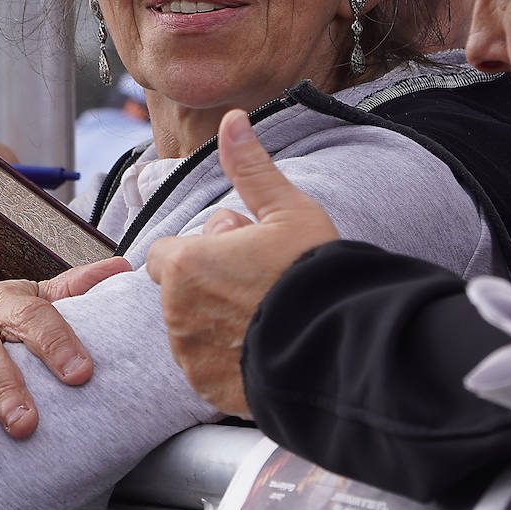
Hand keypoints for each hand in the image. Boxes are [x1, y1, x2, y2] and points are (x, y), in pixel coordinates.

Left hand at [146, 109, 339, 416]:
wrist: (341, 345)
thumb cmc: (314, 276)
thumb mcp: (288, 211)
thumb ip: (250, 168)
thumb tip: (231, 121)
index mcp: (186, 265)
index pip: (169, 252)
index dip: (205, 250)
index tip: (237, 254)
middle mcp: (178, 312)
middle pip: (181, 289)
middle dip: (209, 284)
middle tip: (258, 283)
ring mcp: (191, 354)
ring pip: (191, 328)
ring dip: (214, 320)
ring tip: (265, 315)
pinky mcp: (207, 388)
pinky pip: (205, 366)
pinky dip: (225, 359)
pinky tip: (264, 345)